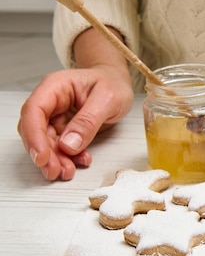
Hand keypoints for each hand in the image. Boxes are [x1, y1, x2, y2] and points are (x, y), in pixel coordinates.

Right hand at [17, 28, 133, 180]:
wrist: (118, 84)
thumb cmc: (112, 83)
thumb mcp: (108, 99)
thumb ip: (88, 121)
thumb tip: (68, 144)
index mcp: (55, 87)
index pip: (34, 111)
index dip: (34, 136)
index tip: (42, 157)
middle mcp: (51, 102)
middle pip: (36, 130)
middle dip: (45, 153)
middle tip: (55, 171)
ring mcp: (56, 116)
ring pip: (47, 142)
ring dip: (55, 159)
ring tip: (68, 171)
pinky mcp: (65, 129)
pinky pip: (61, 147)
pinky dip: (68, 157)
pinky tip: (80, 161)